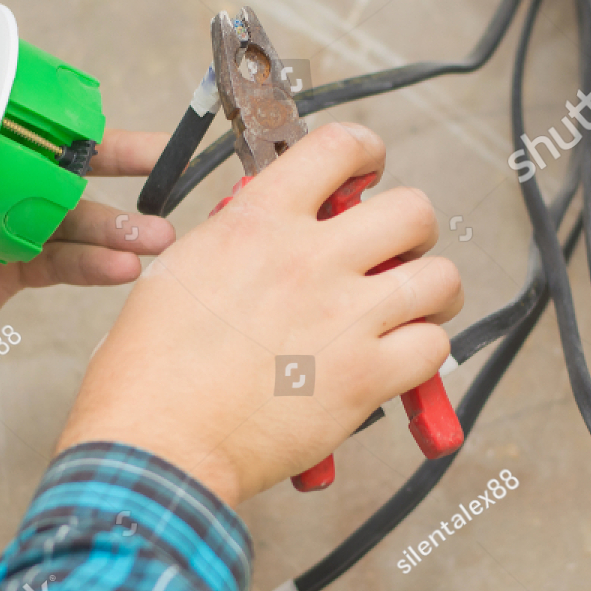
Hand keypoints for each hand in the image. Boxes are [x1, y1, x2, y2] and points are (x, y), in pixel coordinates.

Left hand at [0, 53, 173, 463]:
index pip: (6, 116)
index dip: (54, 108)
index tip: (95, 106)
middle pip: (54, 163)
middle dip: (112, 160)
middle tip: (161, 158)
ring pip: (67, 219)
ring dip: (115, 226)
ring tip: (158, 235)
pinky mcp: (3, 279)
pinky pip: (58, 267)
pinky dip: (93, 268)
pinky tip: (124, 269)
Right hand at [56, 122, 462, 506]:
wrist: (159, 441)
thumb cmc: (151, 371)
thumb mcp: (181, 271)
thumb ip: (237, 242)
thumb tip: (269, 235)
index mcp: (257, 223)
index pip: (336, 148)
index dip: (367, 152)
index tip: (369, 170)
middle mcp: (309, 259)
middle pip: (411, 211)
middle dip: (413, 232)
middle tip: (395, 256)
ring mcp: (343, 318)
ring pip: (439, 278)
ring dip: (433, 294)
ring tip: (414, 311)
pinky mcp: (364, 378)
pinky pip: (433, 348)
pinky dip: (424, 355)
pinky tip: (400, 363)